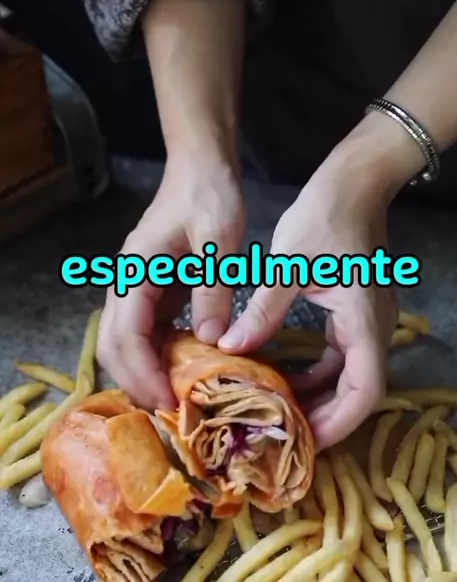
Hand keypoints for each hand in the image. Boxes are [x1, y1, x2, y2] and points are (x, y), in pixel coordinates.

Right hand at [98, 156, 244, 408]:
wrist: (201, 168)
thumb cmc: (209, 196)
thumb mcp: (219, 240)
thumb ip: (213, 291)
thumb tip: (212, 343)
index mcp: (136, 271)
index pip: (126, 334)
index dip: (144, 373)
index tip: (169, 401)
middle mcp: (127, 284)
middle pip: (113, 345)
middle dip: (137, 382)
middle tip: (172, 413)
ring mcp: (138, 289)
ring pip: (125, 343)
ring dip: (144, 373)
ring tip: (176, 400)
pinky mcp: (153, 292)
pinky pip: (146, 334)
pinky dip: (158, 357)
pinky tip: (184, 372)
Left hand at [219, 146, 397, 448]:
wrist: (354, 182)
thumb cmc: (326, 215)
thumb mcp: (288, 264)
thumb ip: (263, 310)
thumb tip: (230, 348)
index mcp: (364, 320)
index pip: (365, 391)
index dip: (339, 423)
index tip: (306, 442)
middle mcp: (374, 327)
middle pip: (360, 392)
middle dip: (326, 419)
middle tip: (284, 437)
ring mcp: (367, 321)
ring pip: (351, 377)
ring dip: (320, 399)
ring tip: (279, 415)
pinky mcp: (355, 314)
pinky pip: (340, 357)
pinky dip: (316, 374)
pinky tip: (284, 379)